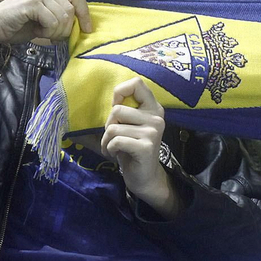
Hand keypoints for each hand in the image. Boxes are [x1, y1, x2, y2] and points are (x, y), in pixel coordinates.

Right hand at [0, 0, 91, 44]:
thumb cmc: (18, 25)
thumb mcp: (45, 16)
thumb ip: (61, 13)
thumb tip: (85, 24)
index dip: (85, 14)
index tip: (87, 29)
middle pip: (72, 9)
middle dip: (65, 28)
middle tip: (50, 34)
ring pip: (64, 17)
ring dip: (54, 31)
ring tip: (40, 30)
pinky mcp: (31, 2)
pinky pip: (53, 22)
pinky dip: (47, 32)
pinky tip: (35, 30)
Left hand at [102, 77, 177, 213]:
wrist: (145, 176)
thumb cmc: (131, 148)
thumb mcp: (129, 125)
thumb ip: (122, 110)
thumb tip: (104, 103)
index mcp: (153, 108)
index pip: (136, 83)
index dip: (120, 92)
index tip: (117, 107)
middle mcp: (156, 117)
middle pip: (117, 109)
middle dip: (109, 125)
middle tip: (115, 137)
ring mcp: (153, 132)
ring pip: (113, 127)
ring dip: (106, 140)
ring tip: (114, 147)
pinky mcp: (146, 147)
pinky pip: (116, 141)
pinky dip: (109, 149)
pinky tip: (116, 154)